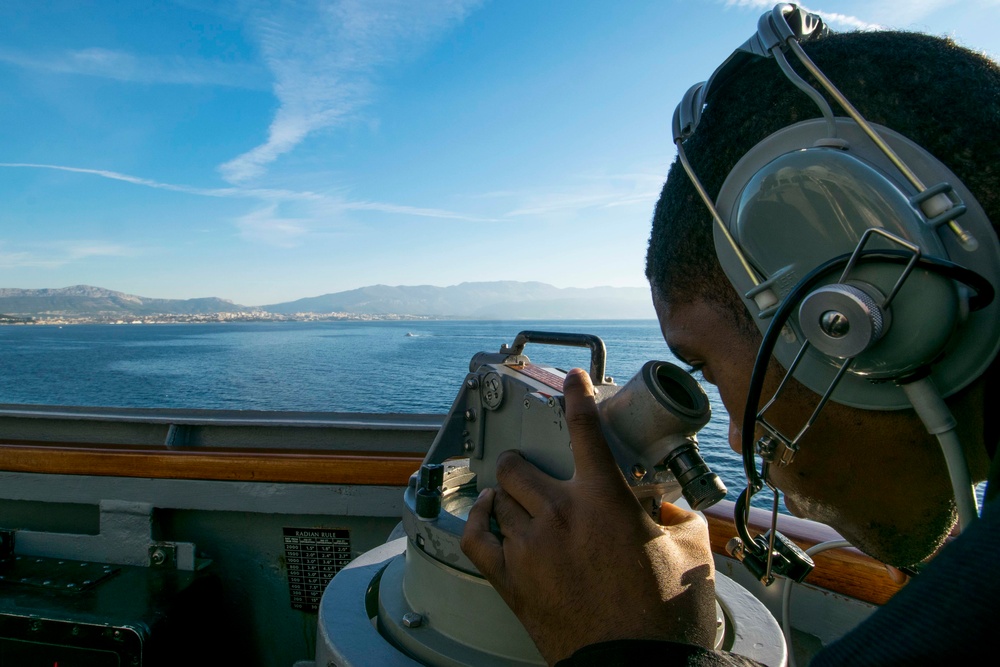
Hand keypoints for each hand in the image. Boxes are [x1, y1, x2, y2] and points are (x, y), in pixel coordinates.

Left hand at [460, 368, 717, 664]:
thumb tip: (669, 507)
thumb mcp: (691, 552)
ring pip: (500, 499)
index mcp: (606, 502)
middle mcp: (561, 516)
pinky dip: (479, 520)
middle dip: (524, 460)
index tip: (574, 381)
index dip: (578, 397)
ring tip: (519, 499)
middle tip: (534, 466)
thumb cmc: (665, 617)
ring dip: (509, 496)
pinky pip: (476, 538)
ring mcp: (530, 548)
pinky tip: (487, 513)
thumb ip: (679, 517)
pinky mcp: (511, 581)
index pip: (586, 432)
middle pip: (518, 466)